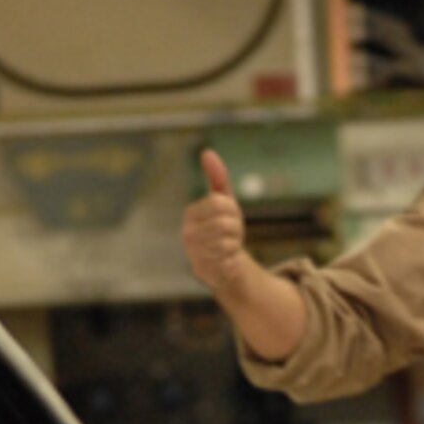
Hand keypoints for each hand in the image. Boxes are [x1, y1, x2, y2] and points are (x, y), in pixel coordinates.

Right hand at [181, 148, 248, 294]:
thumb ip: (217, 177)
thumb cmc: (224, 229)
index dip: (233, 211)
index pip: (219, 203)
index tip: (232, 218)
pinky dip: (233, 261)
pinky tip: (227, 261)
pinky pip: (228, 261)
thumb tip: (207, 152)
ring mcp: (194, 253)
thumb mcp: (224, 201)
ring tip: (228, 248)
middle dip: (236, 229)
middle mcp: (187, 233)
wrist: (223, 265)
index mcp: (191, 213)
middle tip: (232, 235)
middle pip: (225, 223)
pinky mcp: (203, 272)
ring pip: (227, 242)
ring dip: (235, 245)